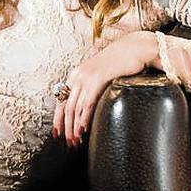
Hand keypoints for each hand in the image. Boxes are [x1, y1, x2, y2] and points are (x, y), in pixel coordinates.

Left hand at [53, 30, 158, 148]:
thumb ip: (91, 87)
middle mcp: (77, 76)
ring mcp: (86, 77)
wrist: (134, 48)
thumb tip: (87, 106)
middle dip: (65, 126)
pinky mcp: (98, 78)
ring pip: (74, 107)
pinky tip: (82, 129)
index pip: (61, 100)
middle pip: (65, 106)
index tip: (57, 132)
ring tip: (75, 140)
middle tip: (68, 141)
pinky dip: (83, 117)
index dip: (58, 118)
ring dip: (74, 126)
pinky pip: (87, 102)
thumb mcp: (100, 74)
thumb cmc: (120, 63)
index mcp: (76, 75)